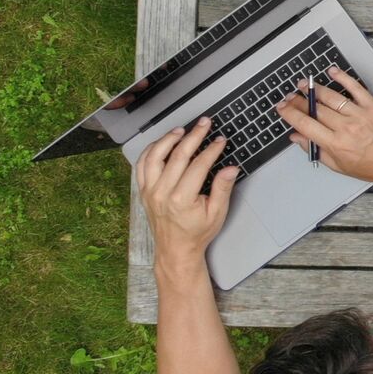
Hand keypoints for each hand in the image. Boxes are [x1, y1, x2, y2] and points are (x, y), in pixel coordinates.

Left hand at [139, 117, 237, 267]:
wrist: (175, 249)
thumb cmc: (196, 233)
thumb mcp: (217, 213)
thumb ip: (223, 189)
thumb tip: (230, 169)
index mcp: (181, 199)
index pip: (198, 165)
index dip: (211, 149)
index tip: (220, 140)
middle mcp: (162, 193)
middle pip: (177, 156)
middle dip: (193, 136)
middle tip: (204, 124)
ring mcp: (149, 191)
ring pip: (155, 156)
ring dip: (168, 139)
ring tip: (181, 130)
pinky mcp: (143, 191)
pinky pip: (142, 165)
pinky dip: (151, 151)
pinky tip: (162, 143)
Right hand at [274, 66, 372, 185]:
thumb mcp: (340, 166)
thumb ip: (316, 150)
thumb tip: (297, 138)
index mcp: (335, 144)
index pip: (305, 124)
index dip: (289, 114)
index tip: (282, 108)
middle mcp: (346, 128)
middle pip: (315, 109)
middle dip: (298, 100)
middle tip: (289, 96)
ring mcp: (360, 115)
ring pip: (331, 97)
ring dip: (314, 88)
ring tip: (304, 84)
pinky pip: (355, 88)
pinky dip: (343, 78)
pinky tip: (332, 72)